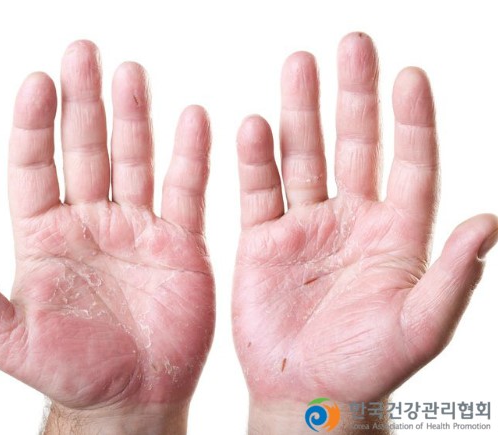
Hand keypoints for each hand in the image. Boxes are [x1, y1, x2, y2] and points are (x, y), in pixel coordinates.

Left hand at [0, 41, 214, 431]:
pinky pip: (186, 191)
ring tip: (130, 73)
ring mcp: (136, 228)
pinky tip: (193, 120)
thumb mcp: (10, 341)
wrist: (133, 397)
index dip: (32, 127)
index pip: (33, 167)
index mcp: (44, 237)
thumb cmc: (71, 371)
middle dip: (83, 102)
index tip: (36, 84)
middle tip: (82, 54)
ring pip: (133, 159)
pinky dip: (191, 156)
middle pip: (83, 149)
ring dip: (132, 117)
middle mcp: (89, 222)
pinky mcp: (179, 242)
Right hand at [232, 32, 496, 428]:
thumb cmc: (366, 367)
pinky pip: (260, 191)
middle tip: (353, 45)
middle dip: (354, 96)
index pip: (411, 165)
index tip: (409, 76)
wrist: (306, 393)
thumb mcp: (420, 328)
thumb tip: (489, 222)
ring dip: (301, 112)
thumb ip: (452, 276)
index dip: (412, 122)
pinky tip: (254, 125)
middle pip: (356, 145)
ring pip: (304, 156)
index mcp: (397, 236)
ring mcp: (307, 227)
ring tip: (299, 65)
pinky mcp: (265, 241)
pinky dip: (256, 160)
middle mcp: (353, 221)